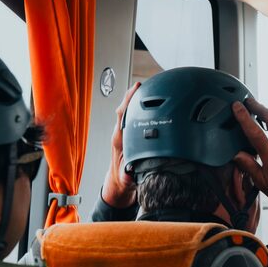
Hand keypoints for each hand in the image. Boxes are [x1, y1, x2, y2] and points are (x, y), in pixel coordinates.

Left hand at [100, 82, 140, 208]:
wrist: (120, 182)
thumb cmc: (124, 178)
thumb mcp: (127, 178)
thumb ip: (128, 175)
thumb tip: (129, 173)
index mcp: (119, 140)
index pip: (122, 116)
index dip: (128, 102)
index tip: (135, 90)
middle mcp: (120, 134)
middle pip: (124, 110)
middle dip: (131, 96)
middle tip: (142, 84)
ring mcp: (123, 134)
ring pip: (127, 113)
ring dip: (134, 101)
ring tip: (145, 89)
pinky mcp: (128, 136)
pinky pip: (132, 119)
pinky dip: (139, 110)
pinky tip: (147, 103)